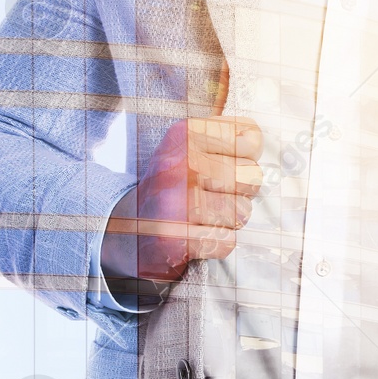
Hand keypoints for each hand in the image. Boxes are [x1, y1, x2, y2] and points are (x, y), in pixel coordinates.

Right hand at [101, 117, 263, 285]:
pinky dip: (216, 243)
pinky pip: (226, 241)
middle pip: (252, 177)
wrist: (124, 227)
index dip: (245, 158)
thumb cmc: (175, 184)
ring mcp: (174, 203)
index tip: (219, 165)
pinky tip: (195, 234)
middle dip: (240, 191)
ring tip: (202, 215)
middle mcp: (178, 165)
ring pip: (242, 212)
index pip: (251, 141)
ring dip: (229, 220)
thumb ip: (231, 134)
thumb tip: (253, 138)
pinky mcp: (174, 239)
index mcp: (184, 135)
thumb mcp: (195, 145)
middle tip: (211, 194)